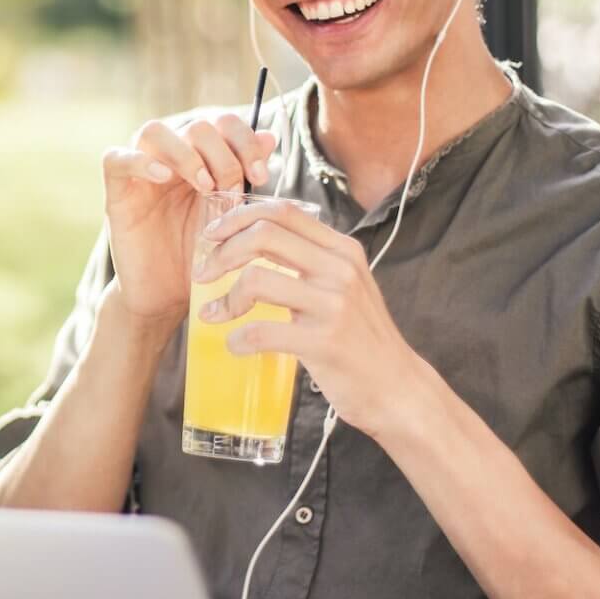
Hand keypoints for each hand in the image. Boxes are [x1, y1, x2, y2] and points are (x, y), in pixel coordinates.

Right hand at [101, 113, 278, 327]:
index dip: (245, 141)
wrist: (169, 297)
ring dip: (185, 153)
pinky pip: (115, 159)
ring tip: (204, 185)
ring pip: (153, 132)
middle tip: (232, 187)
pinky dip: (139, 161)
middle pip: (194, 126)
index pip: (222, 124)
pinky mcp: (117, 194)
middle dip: (222, 153)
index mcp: (201, 160)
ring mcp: (141, 175)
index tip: (261, 176)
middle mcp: (170, 160)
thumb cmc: (201, 258)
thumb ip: (246, 177)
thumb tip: (269, 137)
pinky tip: (163, 177)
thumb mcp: (231, 217)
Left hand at [191, 199, 440, 438]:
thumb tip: (252, 242)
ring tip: (213, 315)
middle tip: (203, 274)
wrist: (396, 387)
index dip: (238, 217)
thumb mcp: (344, 286)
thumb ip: (309, 262)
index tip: (212, 235)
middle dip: (222, 252)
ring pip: (257, 280)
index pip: (282, 212)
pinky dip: (238, 339)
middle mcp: (340, 269)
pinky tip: (236, 346)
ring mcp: (334, 305)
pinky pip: (262, 332)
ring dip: (225, 299)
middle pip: (264, 235)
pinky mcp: (325, 342)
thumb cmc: (361, 338)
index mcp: (342, 250)